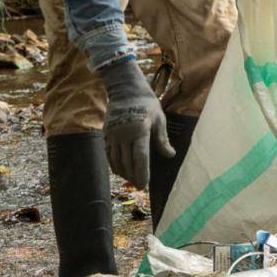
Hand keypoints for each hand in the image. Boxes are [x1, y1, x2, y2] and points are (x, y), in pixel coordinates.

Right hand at [98, 58, 173, 188]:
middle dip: (133, 176)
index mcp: (140, 129)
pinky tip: (120, 171)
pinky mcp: (106, 133)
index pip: (140, 157)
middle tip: (140, 186)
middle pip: (127, 161)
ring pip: (116, 160)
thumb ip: (162, 139)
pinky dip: (114, 165)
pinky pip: (108, 154)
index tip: (144, 185)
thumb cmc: (147, 105)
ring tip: (132, 180)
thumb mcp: (159, 119)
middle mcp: (124, 133)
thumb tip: (170, 155)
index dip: (142, 172)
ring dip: (123, 173)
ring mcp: (113, 133)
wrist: (126, 90)